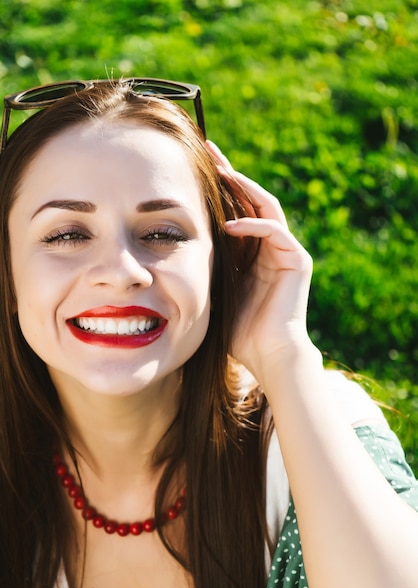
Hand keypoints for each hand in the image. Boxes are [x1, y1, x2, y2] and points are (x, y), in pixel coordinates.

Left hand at [207, 141, 313, 379]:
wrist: (266, 354)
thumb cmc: (238, 329)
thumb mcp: (215, 287)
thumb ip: (207, 262)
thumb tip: (171, 243)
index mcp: (250, 250)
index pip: (234, 207)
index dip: (216, 185)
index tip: (193, 165)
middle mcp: (269, 244)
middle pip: (249, 197)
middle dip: (228, 173)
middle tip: (207, 149)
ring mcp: (286, 250)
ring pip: (265, 206)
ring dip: (243, 187)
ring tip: (219, 172)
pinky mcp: (297, 260)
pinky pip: (275, 231)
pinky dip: (253, 225)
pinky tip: (229, 224)